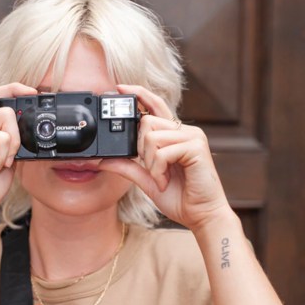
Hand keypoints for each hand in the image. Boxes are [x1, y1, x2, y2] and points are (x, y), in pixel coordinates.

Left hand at [99, 84, 232, 231]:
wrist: (201, 216)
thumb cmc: (179, 198)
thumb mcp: (147, 180)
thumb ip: (128, 167)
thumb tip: (103, 160)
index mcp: (174, 136)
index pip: (155, 106)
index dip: (139, 94)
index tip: (119, 88)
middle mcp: (185, 131)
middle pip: (147, 121)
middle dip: (141, 149)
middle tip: (152, 171)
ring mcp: (193, 137)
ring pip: (152, 136)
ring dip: (150, 163)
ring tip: (161, 179)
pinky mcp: (196, 147)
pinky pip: (164, 151)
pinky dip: (158, 170)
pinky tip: (166, 181)